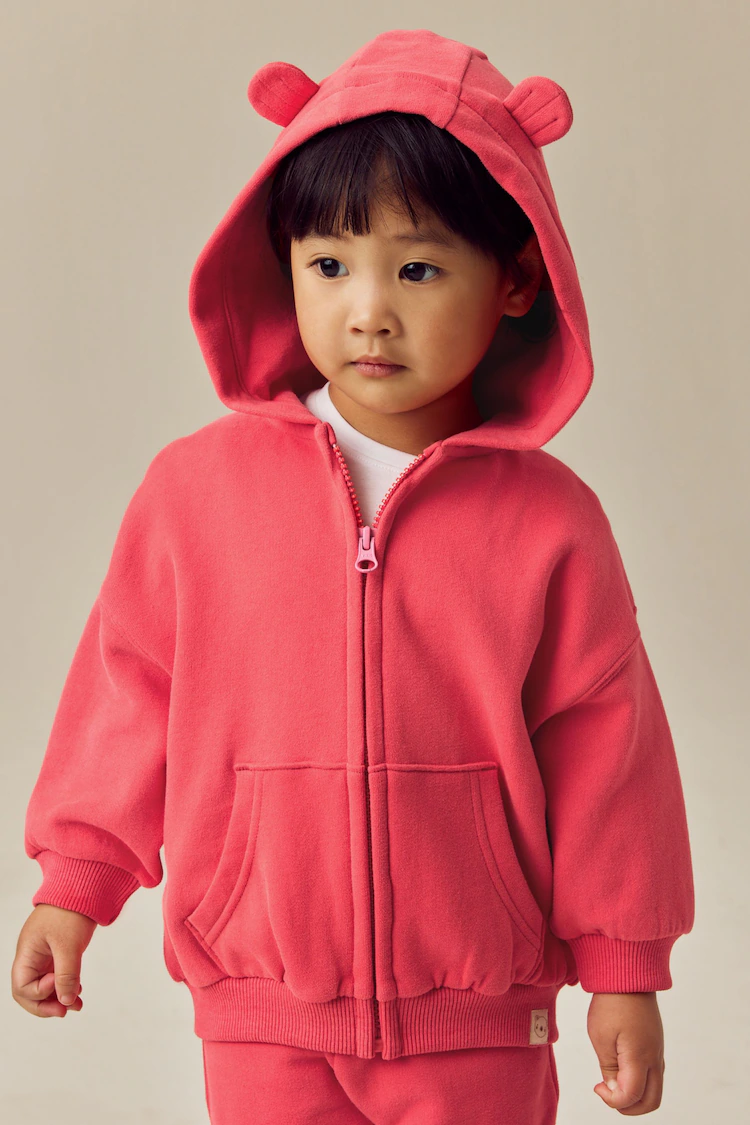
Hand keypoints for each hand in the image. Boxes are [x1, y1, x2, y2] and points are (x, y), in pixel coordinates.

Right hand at [11, 903, 96, 1017]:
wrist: (83, 887)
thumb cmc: (70, 910)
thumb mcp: (68, 944)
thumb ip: (66, 974)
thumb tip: (66, 1002)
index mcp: (26, 953)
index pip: (22, 986)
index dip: (38, 993)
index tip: (57, 985)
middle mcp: (32, 957)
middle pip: (29, 992)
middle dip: (45, 1005)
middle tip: (65, 1011)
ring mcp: (44, 956)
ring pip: (44, 987)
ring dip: (59, 998)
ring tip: (77, 1005)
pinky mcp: (57, 953)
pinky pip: (56, 977)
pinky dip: (66, 987)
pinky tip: (78, 992)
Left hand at [588, 991, 664, 1114]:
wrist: (628, 975)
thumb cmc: (612, 1002)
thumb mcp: (601, 1036)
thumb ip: (609, 1068)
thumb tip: (615, 1089)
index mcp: (640, 1057)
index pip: (633, 1097)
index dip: (613, 1100)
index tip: (597, 1087)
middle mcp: (654, 1058)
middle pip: (652, 1101)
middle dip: (629, 1107)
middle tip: (607, 1094)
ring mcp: (658, 1052)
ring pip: (655, 1089)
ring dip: (635, 1095)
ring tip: (612, 1081)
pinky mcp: (656, 1045)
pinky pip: (654, 1074)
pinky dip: (640, 1082)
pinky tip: (620, 1069)